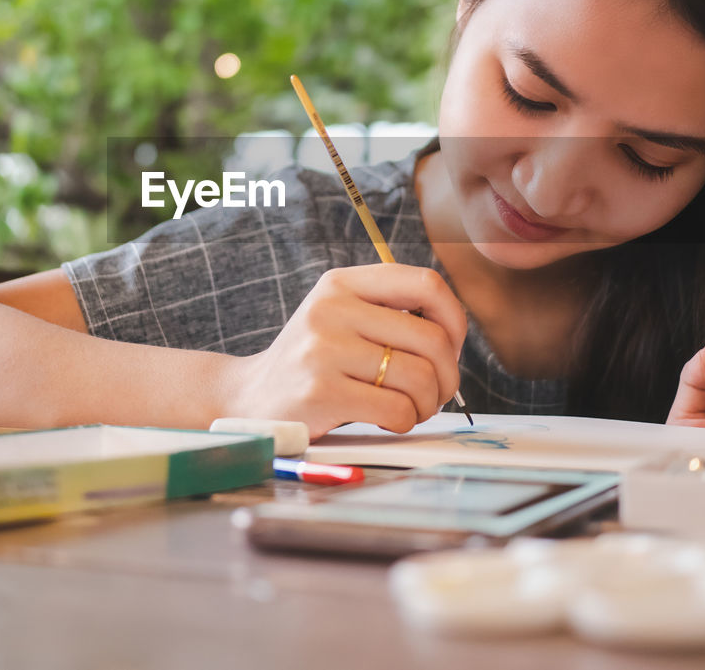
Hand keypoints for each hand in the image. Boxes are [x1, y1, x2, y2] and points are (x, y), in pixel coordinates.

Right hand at [221, 264, 467, 438]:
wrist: (250, 397)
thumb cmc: (313, 361)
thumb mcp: (341, 317)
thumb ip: (389, 312)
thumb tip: (454, 331)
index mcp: (343, 283)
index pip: (425, 283)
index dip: (454, 318)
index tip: (450, 345)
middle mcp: (332, 309)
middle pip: (431, 339)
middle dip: (447, 374)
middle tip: (436, 391)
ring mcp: (324, 350)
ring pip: (419, 377)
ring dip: (426, 403)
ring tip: (411, 407)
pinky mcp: (322, 392)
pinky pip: (397, 409)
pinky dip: (405, 421)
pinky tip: (390, 420)